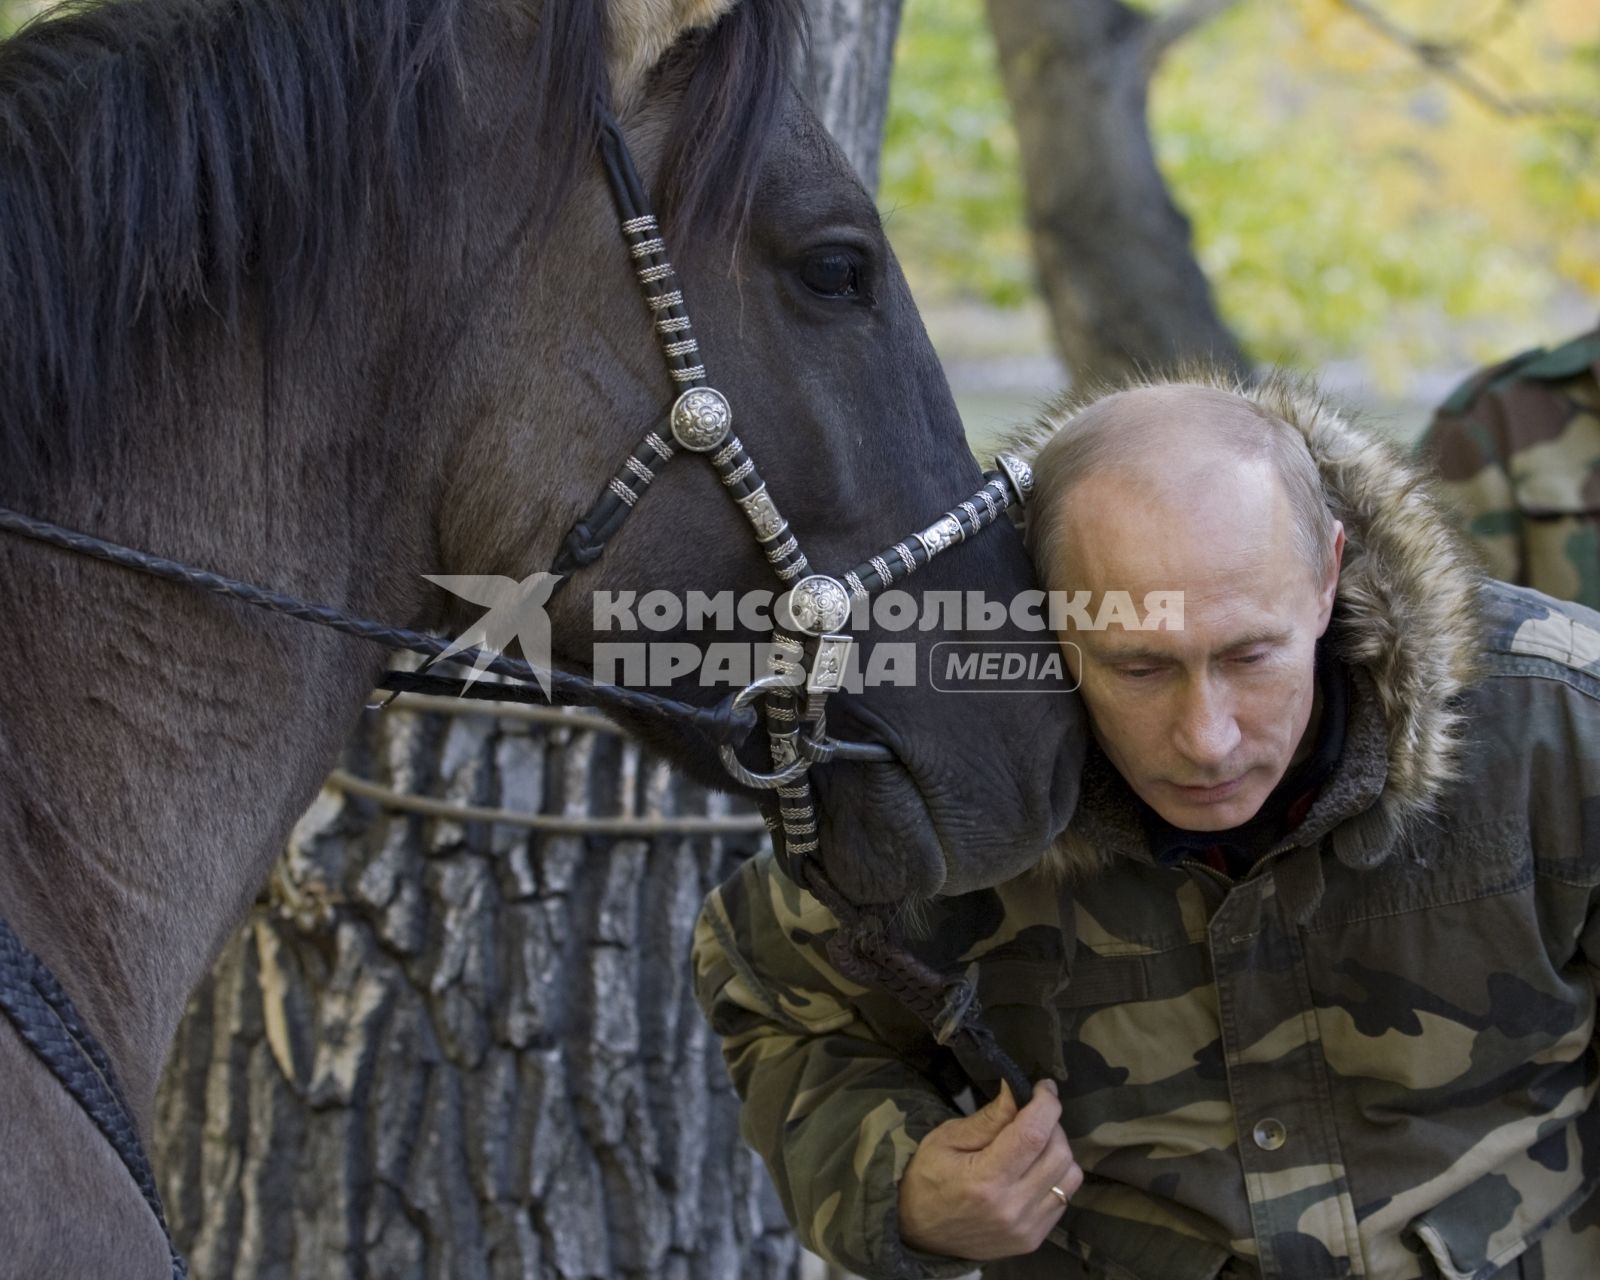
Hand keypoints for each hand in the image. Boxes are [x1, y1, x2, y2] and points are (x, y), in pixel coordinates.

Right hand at [898, 1079, 1081, 1260]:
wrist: (918, 1233)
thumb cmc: (926, 1179)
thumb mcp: (946, 1139)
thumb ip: (988, 1119)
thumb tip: (1018, 1092)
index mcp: (985, 1180)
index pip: (1033, 1134)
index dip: (1046, 1104)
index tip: (1044, 1087)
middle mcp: (1012, 1207)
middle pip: (1058, 1153)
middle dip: (1052, 1124)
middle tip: (1032, 1114)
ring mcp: (1026, 1228)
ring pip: (1069, 1176)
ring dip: (1058, 1150)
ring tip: (1035, 1143)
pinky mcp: (1033, 1239)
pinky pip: (1064, 1198)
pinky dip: (1056, 1176)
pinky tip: (1033, 1170)